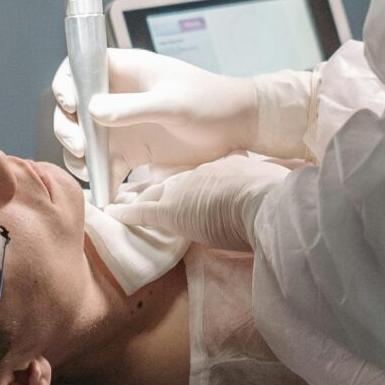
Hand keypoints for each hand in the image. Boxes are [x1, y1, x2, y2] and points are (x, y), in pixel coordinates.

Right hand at [51, 49, 316, 181]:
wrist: (237, 127)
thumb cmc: (208, 100)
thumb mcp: (171, 102)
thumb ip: (133, 108)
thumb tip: (91, 110)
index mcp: (121, 71)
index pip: (78, 69)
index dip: (65, 85)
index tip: (71, 104)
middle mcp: (113, 98)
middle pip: (72, 111)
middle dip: (67, 128)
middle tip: (81, 146)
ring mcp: (119, 127)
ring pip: (82, 141)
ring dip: (77, 156)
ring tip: (90, 170)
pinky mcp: (129, 154)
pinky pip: (103, 167)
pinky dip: (99, 181)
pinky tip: (104, 195)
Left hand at [109, 156, 291, 253]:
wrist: (265, 199)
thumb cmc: (274, 194)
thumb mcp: (269, 182)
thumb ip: (262, 185)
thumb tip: (275, 188)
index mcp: (223, 169)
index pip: (196, 177)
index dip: (183, 183)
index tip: (176, 186)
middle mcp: (198, 175)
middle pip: (169, 181)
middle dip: (154, 187)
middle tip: (137, 191)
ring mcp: (182, 191)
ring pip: (150, 193)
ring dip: (134, 198)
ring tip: (117, 201)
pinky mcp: (170, 211)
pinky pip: (140, 212)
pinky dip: (125, 213)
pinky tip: (110, 215)